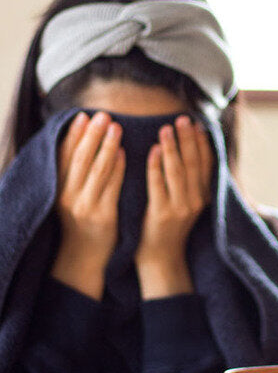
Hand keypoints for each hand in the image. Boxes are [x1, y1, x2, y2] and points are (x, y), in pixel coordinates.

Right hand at [51, 111, 124, 299]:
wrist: (84, 258)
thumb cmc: (81, 224)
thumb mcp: (71, 198)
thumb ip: (75, 175)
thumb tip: (83, 144)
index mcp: (58, 189)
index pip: (65, 156)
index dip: (73, 135)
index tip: (83, 115)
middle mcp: (68, 196)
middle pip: (80, 159)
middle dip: (91, 135)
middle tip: (103, 115)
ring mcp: (85, 207)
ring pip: (96, 171)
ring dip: (106, 146)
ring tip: (116, 127)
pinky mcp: (103, 217)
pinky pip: (111, 188)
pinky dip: (117, 169)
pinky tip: (124, 154)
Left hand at [135, 115, 212, 298]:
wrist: (160, 258)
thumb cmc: (168, 227)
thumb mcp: (185, 203)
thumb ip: (187, 181)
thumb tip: (186, 153)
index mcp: (203, 196)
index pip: (206, 164)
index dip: (202, 143)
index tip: (197, 124)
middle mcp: (195, 201)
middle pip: (193, 164)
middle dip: (188, 140)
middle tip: (182, 119)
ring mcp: (180, 208)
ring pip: (178, 172)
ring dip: (173, 148)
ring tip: (166, 128)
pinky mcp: (162, 214)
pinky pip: (159, 185)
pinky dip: (156, 167)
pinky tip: (153, 150)